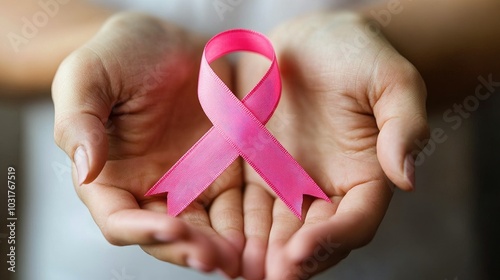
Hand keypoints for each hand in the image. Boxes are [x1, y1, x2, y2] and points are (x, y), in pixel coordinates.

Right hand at [52, 13, 242, 276]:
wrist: (169, 43)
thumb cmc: (122, 55)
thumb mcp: (89, 76)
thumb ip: (78, 120)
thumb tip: (85, 168)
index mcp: (110, 178)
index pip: (119, 219)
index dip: (142, 230)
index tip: (172, 227)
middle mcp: (149, 190)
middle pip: (166, 235)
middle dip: (189, 249)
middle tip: (215, 259)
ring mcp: (189, 186)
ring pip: (205, 230)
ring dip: (222, 249)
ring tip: (244, 260)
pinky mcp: (222, 175)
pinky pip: (236, 207)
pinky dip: (248, 227)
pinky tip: (263, 237)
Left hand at [237, 12, 428, 278]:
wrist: (314, 41)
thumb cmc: (359, 56)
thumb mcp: (391, 81)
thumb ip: (403, 125)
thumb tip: (406, 177)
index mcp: (364, 178)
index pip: (354, 221)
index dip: (331, 240)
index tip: (300, 251)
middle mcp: (325, 190)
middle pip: (310, 238)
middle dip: (287, 260)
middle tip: (264, 275)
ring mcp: (288, 182)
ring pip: (273, 229)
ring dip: (256, 253)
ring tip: (237, 268)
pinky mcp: (255, 170)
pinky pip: (243, 204)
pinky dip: (232, 226)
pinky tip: (217, 240)